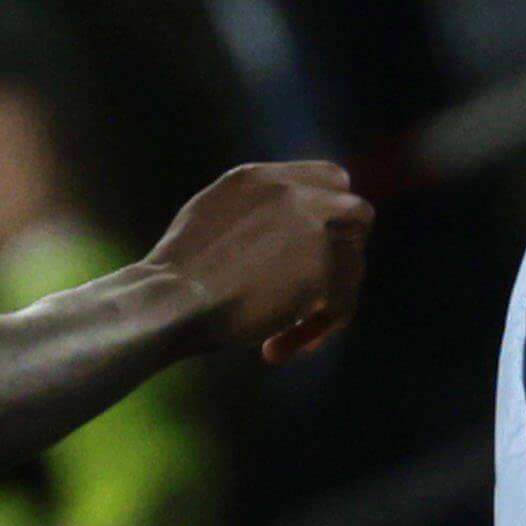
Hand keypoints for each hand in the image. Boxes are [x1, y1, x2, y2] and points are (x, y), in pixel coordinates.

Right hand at [147, 158, 377, 365]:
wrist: (167, 299)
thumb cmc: (173, 278)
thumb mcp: (209, 219)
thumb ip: (250, 214)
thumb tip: (276, 235)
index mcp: (259, 177)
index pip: (329, 178)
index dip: (332, 217)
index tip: (319, 250)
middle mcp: (291, 192)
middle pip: (357, 211)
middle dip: (346, 252)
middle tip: (319, 291)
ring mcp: (311, 225)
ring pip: (354, 264)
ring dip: (328, 303)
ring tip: (285, 335)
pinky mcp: (321, 266)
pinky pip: (342, 303)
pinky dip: (316, 331)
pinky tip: (276, 348)